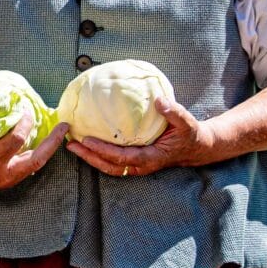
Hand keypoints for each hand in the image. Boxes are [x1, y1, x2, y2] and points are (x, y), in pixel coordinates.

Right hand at [0, 112, 66, 199]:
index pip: (15, 140)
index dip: (23, 123)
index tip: (24, 109)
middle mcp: (4, 173)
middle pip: (36, 159)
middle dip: (52, 142)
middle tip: (64, 127)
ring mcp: (9, 179)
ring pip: (36, 164)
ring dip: (49, 148)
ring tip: (60, 133)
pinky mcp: (11, 180)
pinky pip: (30, 165)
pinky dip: (39, 153)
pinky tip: (45, 142)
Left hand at [67, 96, 217, 176]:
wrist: (196, 147)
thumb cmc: (190, 134)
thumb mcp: (187, 122)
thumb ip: (174, 112)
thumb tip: (159, 100)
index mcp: (152, 157)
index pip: (123, 158)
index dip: (104, 151)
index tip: (87, 140)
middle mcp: (142, 165)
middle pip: (111, 166)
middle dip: (90, 157)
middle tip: (70, 144)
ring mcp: (137, 165)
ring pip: (110, 167)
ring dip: (91, 158)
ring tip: (73, 145)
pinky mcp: (135, 160)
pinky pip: (114, 161)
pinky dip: (99, 154)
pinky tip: (87, 142)